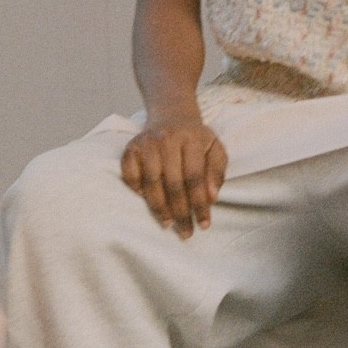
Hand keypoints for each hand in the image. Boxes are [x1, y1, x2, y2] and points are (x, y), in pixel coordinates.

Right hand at [121, 116, 227, 237]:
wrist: (172, 115)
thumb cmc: (196, 139)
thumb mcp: (215, 149)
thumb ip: (217, 172)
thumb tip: (211, 197)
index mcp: (191, 139)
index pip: (195, 177)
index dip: (199, 204)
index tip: (204, 225)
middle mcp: (167, 139)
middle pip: (173, 183)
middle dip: (180, 212)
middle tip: (185, 232)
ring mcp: (146, 143)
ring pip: (151, 181)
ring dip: (159, 207)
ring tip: (167, 223)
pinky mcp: (131, 147)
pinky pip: (130, 174)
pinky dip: (136, 190)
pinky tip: (145, 201)